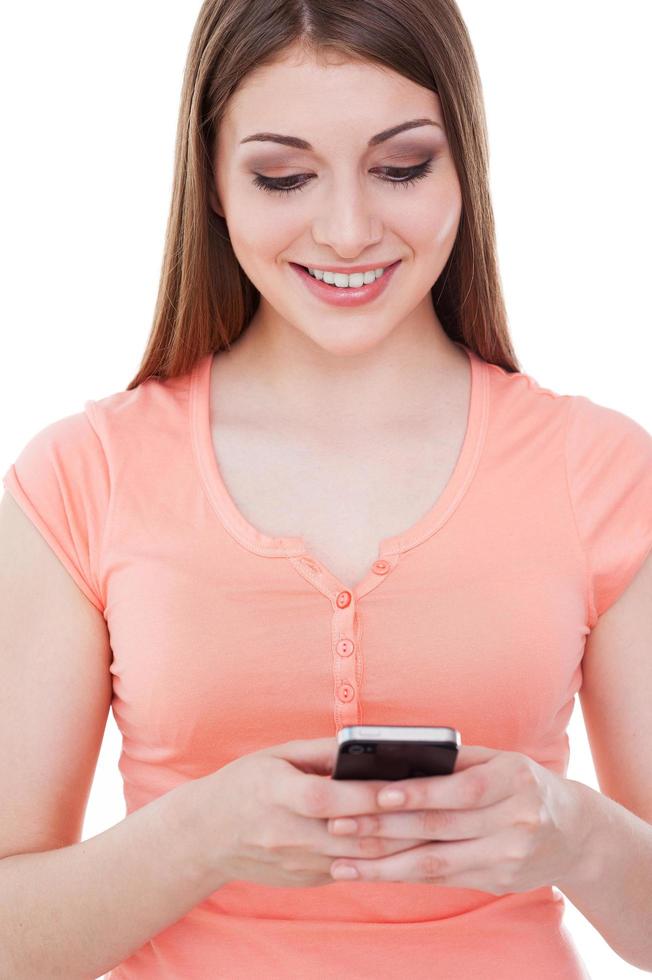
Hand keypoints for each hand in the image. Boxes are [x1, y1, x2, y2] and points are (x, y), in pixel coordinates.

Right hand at [190, 736, 423, 889]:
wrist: (206, 835)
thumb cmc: (246, 784)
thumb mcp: (276, 755)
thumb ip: (321, 753)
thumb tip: (367, 747)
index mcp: (275, 795)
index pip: (326, 799)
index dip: (365, 795)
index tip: (402, 784)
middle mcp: (286, 835)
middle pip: (350, 834)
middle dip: (396, 822)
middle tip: (435, 808)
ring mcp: (297, 864)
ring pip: (358, 858)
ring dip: (396, 845)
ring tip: (432, 827)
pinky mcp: (307, 880)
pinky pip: (351, 868)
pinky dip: (381, 858)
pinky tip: (409, 844)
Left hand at [327, 745, 591, 893]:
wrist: (576, 833)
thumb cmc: (523, 783)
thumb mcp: (501, 760)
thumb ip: (456, 760)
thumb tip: (395, 756)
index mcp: (514, 781)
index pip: (460, 790)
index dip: (418, 794)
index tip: (377, 794)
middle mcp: (515, 822)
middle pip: (440, 829)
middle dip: (384, 829)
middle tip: (339, 826)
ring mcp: (507, 857)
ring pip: (435, 864)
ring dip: (383, 865)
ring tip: (342, 862)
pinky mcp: (497, 882)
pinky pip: (442, 880)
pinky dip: (404, 876)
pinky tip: (373, 873)